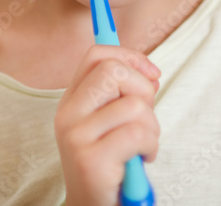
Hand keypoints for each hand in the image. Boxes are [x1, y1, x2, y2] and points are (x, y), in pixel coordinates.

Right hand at [54, 44, 160, 205]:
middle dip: (144, 90)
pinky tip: (142, 158)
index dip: (130, 57)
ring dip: (152, 126)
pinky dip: (150, 146)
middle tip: (145, 117)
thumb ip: (125, 95)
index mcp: (72, 100)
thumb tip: (151, 73)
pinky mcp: (90, 159)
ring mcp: (76, 135)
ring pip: (133, 105)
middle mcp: (68, 113)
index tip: (151, 74)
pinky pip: (137, 133)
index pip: (97, 55)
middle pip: (113, 71)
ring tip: (143, 144)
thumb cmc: (109, 164)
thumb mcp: (111, 123)